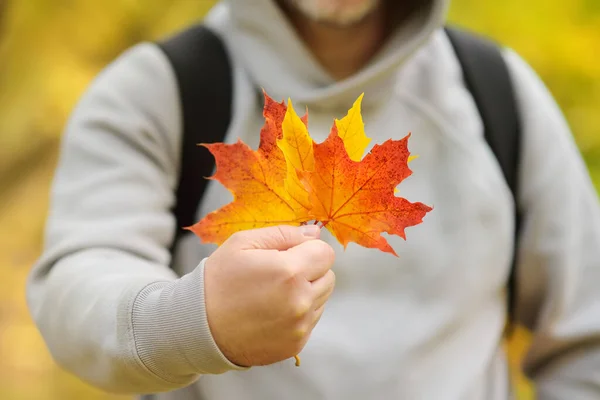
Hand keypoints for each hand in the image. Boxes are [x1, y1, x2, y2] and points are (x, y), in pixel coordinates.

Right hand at [203, 224, 335, 366]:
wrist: (199, 326)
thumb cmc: (219, 280)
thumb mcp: (243, 243)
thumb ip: (283, 233)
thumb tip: (315, 232)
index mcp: (289, 271)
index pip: (325, 253)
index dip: (308, 249)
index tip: (289, 254)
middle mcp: (300, 301)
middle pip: (328, 276)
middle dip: (310, 270)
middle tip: (280, 273)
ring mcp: (300, 326)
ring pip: (321, 299)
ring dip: (306, 292)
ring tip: (273, 293)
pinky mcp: (296, 345)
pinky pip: (311, 320)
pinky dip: (298, 314)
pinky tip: (272, 311)